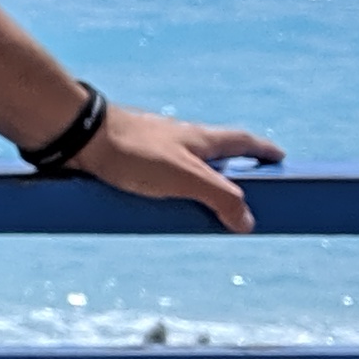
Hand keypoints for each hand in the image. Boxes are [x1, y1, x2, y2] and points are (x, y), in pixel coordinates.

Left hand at [79, 102, 284, 233]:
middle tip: (244, 190)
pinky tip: (161, 205)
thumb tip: (248, 222)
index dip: (263, 151)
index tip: (279, 158)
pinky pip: (158, 176)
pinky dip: (169, 189)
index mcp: (201, 138)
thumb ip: (221, 198)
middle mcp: (180, 139)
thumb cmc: (133, 151)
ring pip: (186, 165)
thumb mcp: (186, 178)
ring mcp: (154, 147)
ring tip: (203, 209)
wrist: (78, 136)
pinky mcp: (130, 159)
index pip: (243, 141)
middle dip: (232, 169)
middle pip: (216, 153)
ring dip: (199, 182)